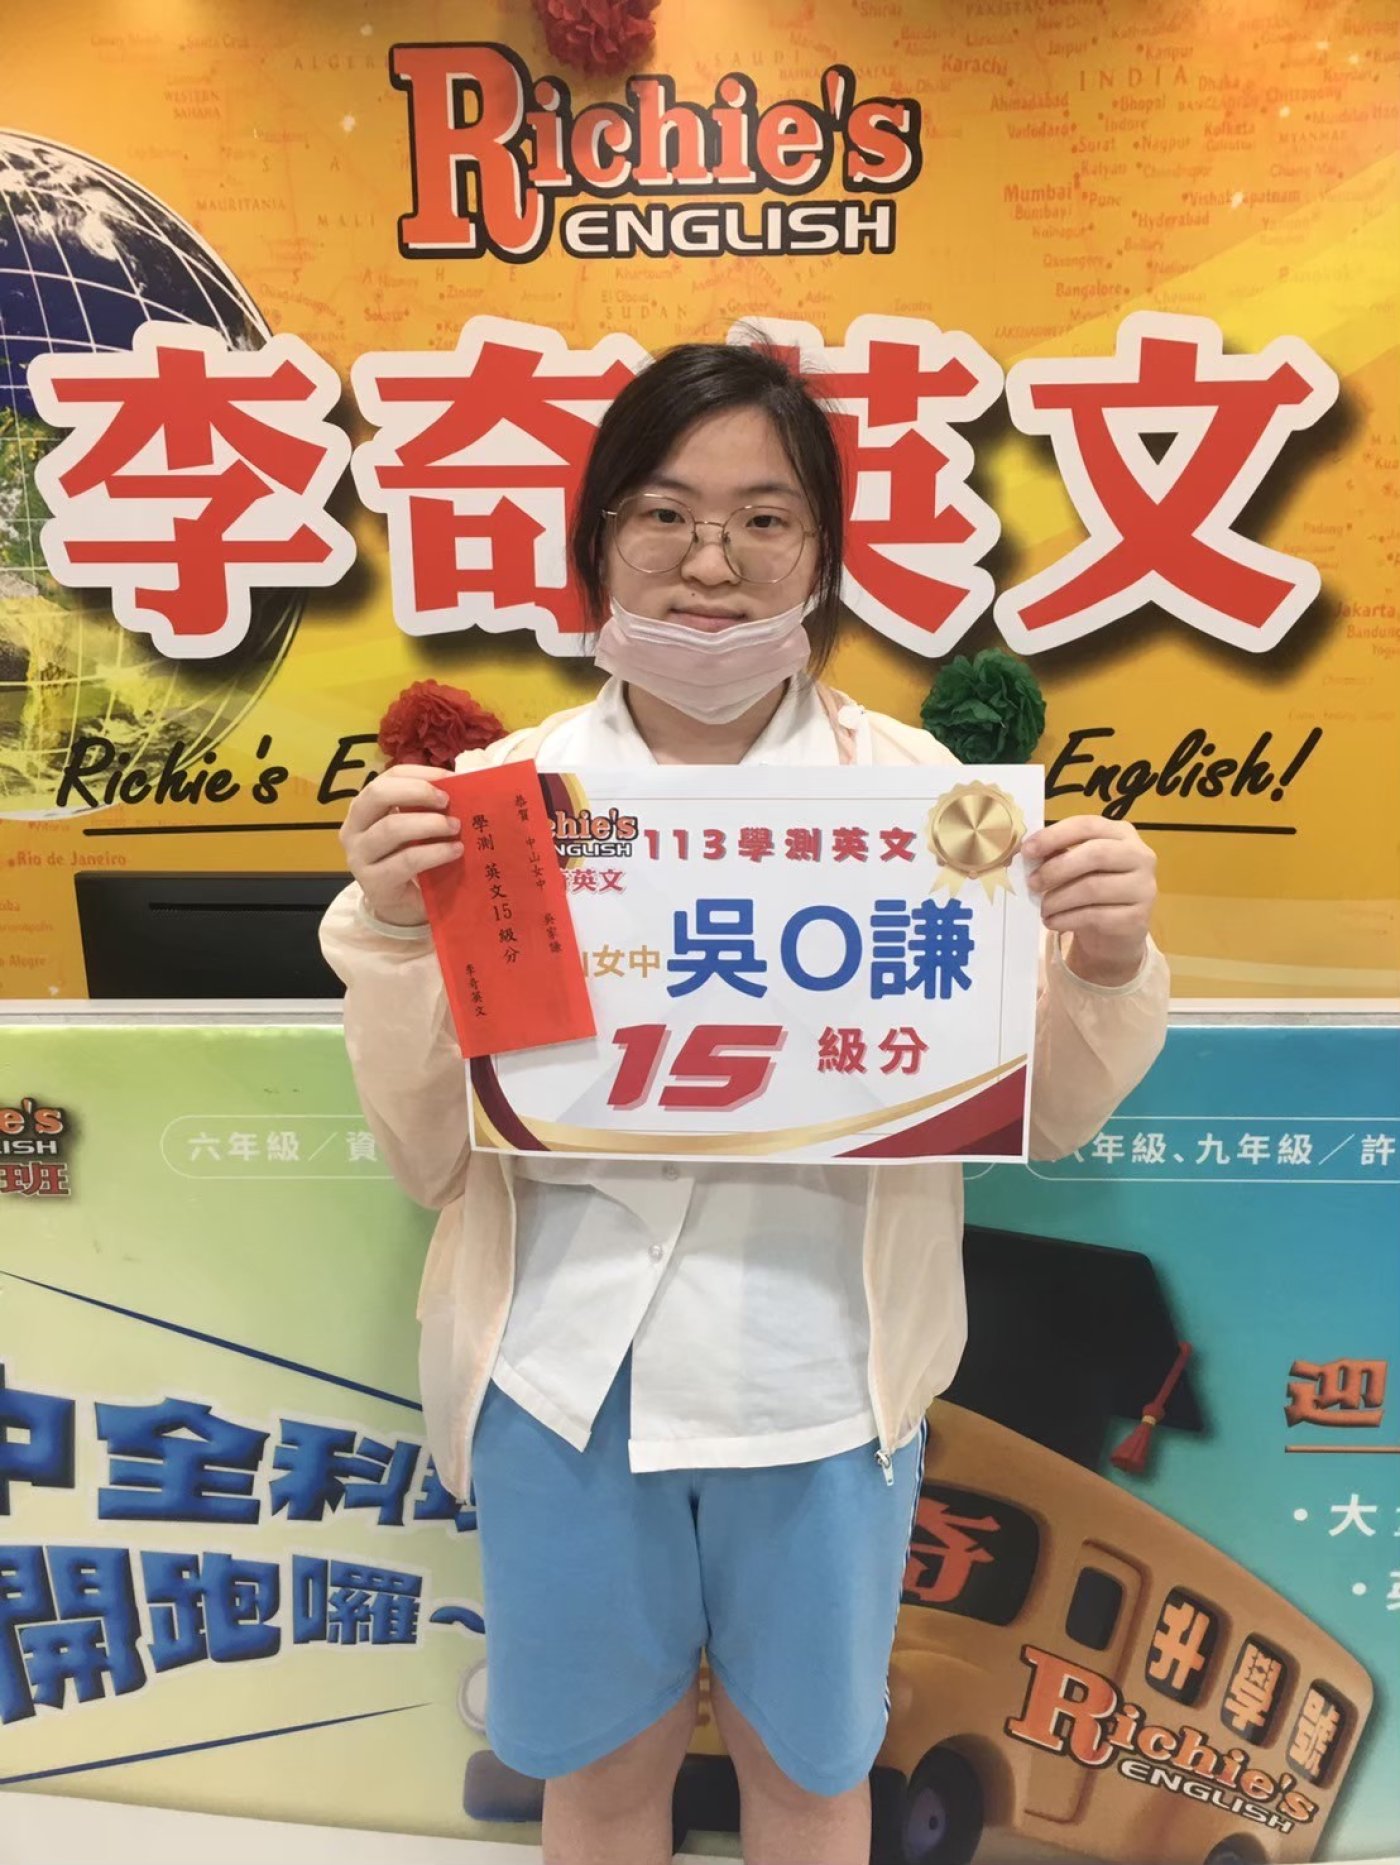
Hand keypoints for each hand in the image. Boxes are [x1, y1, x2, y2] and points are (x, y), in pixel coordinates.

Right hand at [339, 763, 462, 927]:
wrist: (401, 908)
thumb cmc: (410, 860)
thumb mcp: (415, 831)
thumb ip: (426, 809)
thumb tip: (462, 787)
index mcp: (364, 808)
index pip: (387, 778)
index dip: (419, 774)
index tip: (450, 778)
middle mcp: (354, 828)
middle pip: (378, 795)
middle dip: (417, 791)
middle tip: (447, 800)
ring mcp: (360, 856)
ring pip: (391, 828)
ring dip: (429, 824)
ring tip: (455, 827)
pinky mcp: (374, 882)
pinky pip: (406, 860)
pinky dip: (435, 853)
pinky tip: (455, 851)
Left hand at [1022, 816, 1156, 985]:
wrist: (1115, 933)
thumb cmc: (1091, 891)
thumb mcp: (1076, 867)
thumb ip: (1058, 854)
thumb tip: (1029, 851)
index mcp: (1122, 834)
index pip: (1088, 825)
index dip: (1055, 835)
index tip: (1027, 850)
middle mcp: (1140, 856)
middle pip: (1095, 854)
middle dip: (1056, 869)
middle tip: (1032, 883)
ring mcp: (1143, 887)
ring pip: (1093, 888)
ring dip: (1058, 899)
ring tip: (1042, 908)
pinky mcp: (1138, 918)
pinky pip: (1095, 916)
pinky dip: (1066, 919)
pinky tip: (1052, 922)